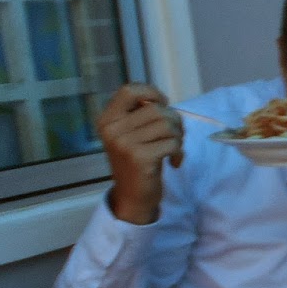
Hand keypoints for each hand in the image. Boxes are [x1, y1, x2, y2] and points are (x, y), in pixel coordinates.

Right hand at [97, 83, 182, 225]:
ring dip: (179, 137)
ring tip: (174, 149)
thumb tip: (162, 101)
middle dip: (174, 121)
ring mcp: (124, 144)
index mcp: (107, 120)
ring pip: (167, 125)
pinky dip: (179, 152)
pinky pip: (172, 143)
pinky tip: (174, 162)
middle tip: (175, 137)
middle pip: (156, 109)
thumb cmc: (137, 162)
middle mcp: (112, 129)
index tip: (163, 104)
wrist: (133, 197)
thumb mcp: (132, 134)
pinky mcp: (139, 158)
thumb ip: (141, 115)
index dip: (151, 92)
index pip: (129, 90)